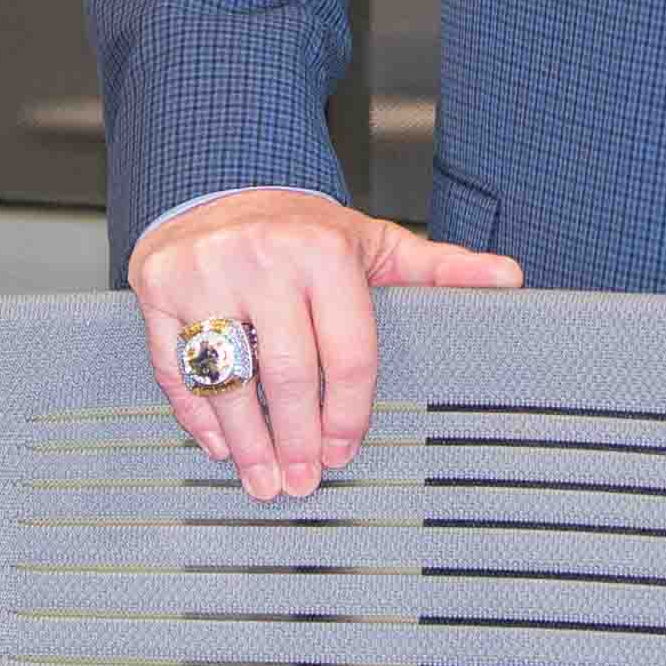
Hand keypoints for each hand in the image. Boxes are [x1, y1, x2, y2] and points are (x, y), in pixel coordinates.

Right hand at [132, 187, 523, 501]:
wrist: (219, 181)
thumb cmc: (303, 231)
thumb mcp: (374, 242)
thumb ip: (440, 269)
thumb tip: (509, 280)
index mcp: (324, 250)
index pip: (346, 354)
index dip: (348, 415)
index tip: (343, 451)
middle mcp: (263, 257)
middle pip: (287, 376)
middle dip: (297, 442)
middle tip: (303, 483)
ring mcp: (204, 270)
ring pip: (227, 380)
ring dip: (248, 444)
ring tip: (264, 480)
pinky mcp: (157, 284)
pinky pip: (174, 367)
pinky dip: (197, 415)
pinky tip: (220, 443)